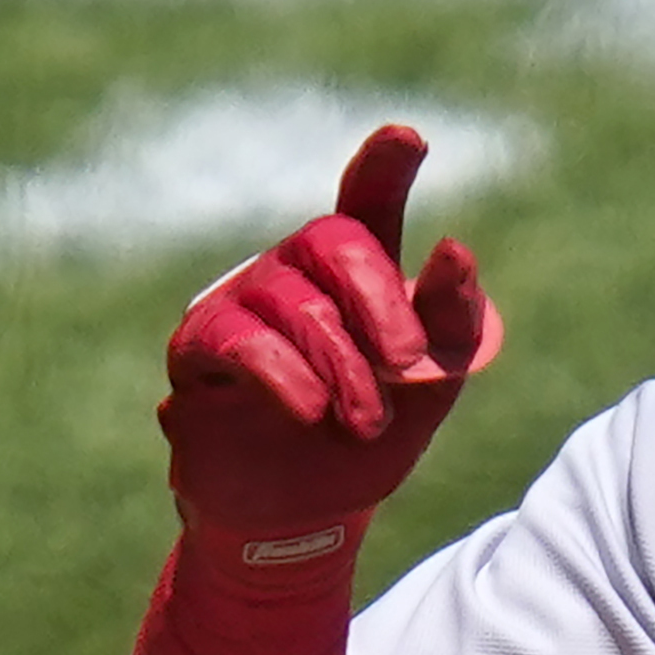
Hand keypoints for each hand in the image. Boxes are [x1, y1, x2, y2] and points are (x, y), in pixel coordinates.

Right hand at [160, 125, 501, 548]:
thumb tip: (455, 249)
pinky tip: (312, 410)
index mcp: (354, 272)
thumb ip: (450, 322)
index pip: (367, 201)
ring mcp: (241, 302)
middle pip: (333, 240)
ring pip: (294, 300)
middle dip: (381, 302)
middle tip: (410, 364)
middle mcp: (294, 271)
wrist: (304, 515)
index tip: (408, 138)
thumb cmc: (367, 437)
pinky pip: (241, 340)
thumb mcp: (431, 385)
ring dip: (343, 363)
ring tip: (366, 418)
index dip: (384, 168)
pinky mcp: (199, 348)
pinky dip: (286, 375)